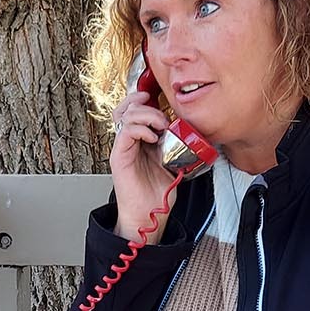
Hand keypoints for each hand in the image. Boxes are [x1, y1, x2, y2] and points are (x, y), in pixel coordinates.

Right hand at [109, 90, 177, 242]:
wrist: (148, 214)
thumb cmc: (158, 192)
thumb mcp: (173, 162)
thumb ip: (175, 145)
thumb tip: (190, 131)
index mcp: (139, 140)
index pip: (133, 110)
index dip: (141, 99)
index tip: (155, 97)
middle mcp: (128, 141)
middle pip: (126, 108)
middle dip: (145, 104)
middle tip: (162, 116)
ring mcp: (122, 148)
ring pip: (125, 116)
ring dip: (146, 115)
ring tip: (161, 126)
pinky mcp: (119, 156)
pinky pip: (125, 132)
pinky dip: (140, 129)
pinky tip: (153, 138)